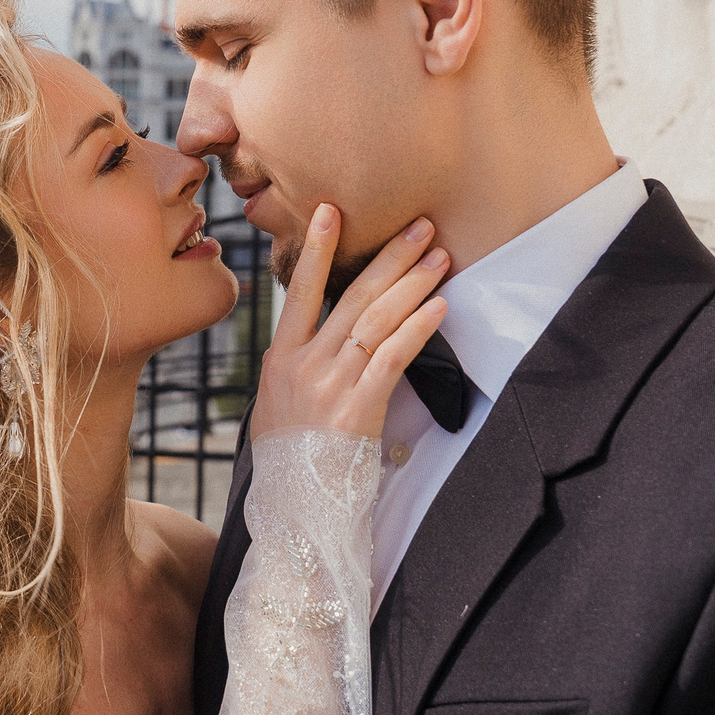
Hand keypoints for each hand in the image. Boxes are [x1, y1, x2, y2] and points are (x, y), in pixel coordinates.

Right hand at [249, 208, 447, 443]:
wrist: (295, 503)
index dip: (318, 250)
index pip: (300, 292)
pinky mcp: (359, 408)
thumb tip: (316, 330)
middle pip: (352, 298)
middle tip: (421, 226)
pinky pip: (393, 358)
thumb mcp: (276, 401)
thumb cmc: (289, 454)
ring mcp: (331, 385)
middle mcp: (304, 365)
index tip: (332, 211)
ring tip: (439, 259)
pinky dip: (418, 329)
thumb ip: (296, 363)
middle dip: (391, 258)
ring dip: (413, 285)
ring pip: (377, 321)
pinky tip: (439, 308)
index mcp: (281, 358)